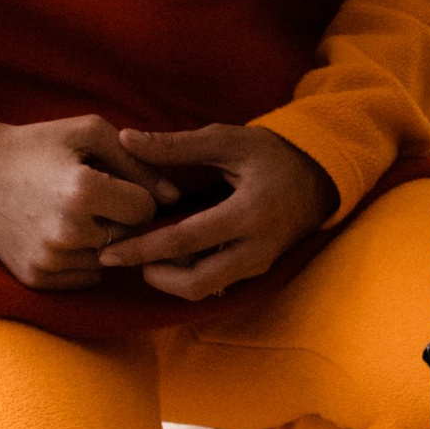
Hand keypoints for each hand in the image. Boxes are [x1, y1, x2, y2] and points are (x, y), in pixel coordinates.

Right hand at [0, 112, 172, 292]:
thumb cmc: (38, 145)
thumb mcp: (89, 132)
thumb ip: (139, 162)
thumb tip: (174, 198)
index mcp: (82, 191)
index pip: (145, 209)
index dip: (135, 193)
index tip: (112, 181)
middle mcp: (66, 232)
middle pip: (129, 236)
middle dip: (120, 217)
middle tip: (92, 197)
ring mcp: (49, 260)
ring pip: (110, 260)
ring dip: (103, 240)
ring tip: (74, 213)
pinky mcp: (36, 279)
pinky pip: (87, 278)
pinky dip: (83, 259)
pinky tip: (61, 233)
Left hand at [98, 122, 337, 302]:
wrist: (320, 176)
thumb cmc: (272, 154)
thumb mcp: (227, 141)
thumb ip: (176, 145)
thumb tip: (126, 139)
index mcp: (249, 213)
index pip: (186, 240)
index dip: (144, 249)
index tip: (110, 252)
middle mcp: (256, 248)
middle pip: (195, 283)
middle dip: (154, 276)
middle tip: (122, 258)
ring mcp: (259, 264)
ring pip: (205, 289)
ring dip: (169, 278)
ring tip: (143, 255)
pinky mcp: (257, 271)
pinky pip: (216, 283)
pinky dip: (188, 275)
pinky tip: (168, 257)